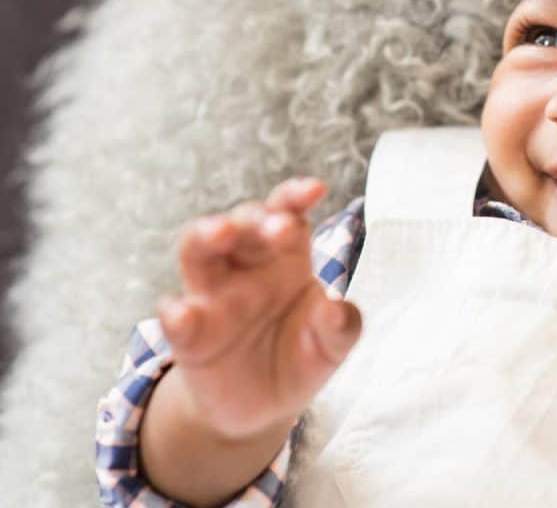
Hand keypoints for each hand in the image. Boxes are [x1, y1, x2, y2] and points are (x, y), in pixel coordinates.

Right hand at [156, 177, 361, 440]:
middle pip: (241, 223)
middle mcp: (247, 266)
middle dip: (255, 217)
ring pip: (198, 251)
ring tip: (221, 233)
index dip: (296, 196)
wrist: (266, 407)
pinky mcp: (190, 336)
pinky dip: (175, 312)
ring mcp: (213, 296)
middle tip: (276, 226)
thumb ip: (341, 326)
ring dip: (206, 235)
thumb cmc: (302, 356)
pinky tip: (184, 313)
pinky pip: (176, 317)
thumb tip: (337, 309)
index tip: (315, 189)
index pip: (287, 213)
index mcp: (287, 256)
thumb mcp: (332, 344)